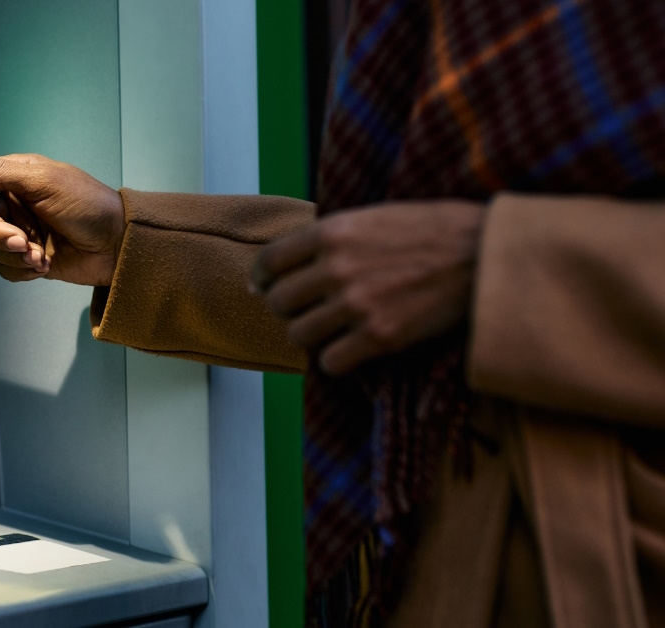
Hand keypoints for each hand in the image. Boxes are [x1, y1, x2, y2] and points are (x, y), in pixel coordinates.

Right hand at [0, 154, 124, 285]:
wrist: (118, 244)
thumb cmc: (88, 205)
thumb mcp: (44, 180)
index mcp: (17, 180)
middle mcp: (16, 207)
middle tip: (21, 240)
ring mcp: (23, 234)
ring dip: (14, 254)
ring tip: (39, 254)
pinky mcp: (30, 260)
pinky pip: (6, 269)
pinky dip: (22, 270)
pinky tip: (44, 264)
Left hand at [251, 200, 486, 375]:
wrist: (487, 255)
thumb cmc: (434, 230)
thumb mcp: (374, 216)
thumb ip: (331, 237)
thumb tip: (286, 263)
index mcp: (333, 231)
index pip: (269, 261)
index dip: (263, 278)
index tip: (266, 287)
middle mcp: (337, 267)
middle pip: (279, 302)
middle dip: (290, 309)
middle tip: (308, 310)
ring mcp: (357, 304)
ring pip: (300, 335)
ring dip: (311, 336)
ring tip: (332, 331)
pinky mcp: (380, 336)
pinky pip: (330, 363)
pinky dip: (336, 361)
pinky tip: (352, 350)